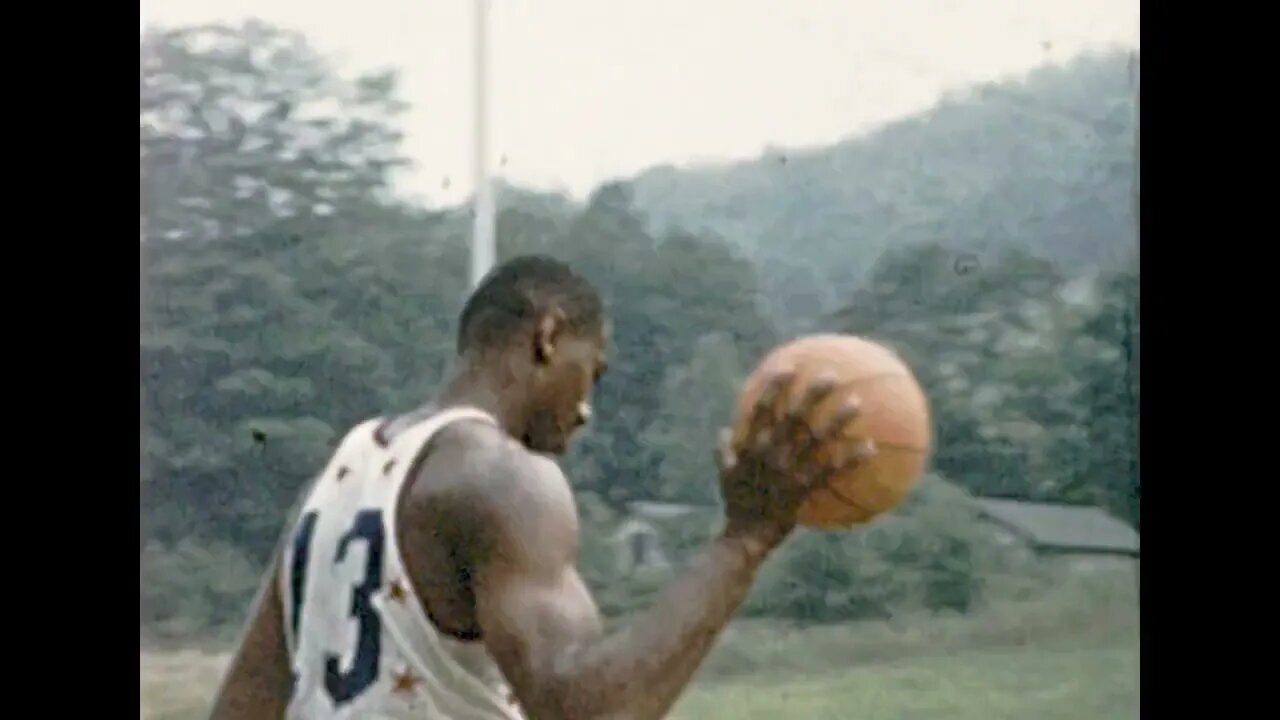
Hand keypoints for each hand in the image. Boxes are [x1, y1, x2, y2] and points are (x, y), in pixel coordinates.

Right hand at [715, 369, 876, 548]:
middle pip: (795, 416)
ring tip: (857, 403)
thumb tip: (722, 431)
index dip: (776, 387)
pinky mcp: (804, 489)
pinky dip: (851, 459)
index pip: (762, 408)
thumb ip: (724, 451)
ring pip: (817, 440)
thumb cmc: (736, 504)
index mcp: (751, 446)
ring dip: (837, 420)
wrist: (746, 535)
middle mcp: (772, 453)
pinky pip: (831, 471)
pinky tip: (871, 448)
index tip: (790, 367)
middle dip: (813, 394)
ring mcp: (789, 471)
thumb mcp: (724, 475)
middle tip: (832, 376)